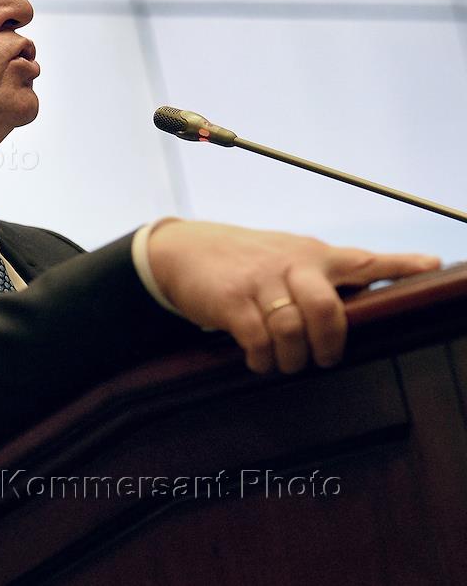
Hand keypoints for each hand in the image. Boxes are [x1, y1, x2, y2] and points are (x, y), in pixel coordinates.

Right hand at [147, 220, 440, 373]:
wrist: (180, 251)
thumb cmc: (243, 260)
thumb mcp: (285, 255)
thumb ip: (320, 274)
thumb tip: (364, 303)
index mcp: (311, 255)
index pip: (362, 259)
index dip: (399, 265)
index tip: (432, 266)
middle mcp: (290, 264)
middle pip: (327, 308)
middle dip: (329, 343)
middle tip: (324, 358)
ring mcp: (259, 282)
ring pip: (292, 331)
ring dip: (291, 358)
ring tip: (284, 362)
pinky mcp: (230, 300)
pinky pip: (257, 341)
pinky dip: (261, 359)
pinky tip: (257, 360)